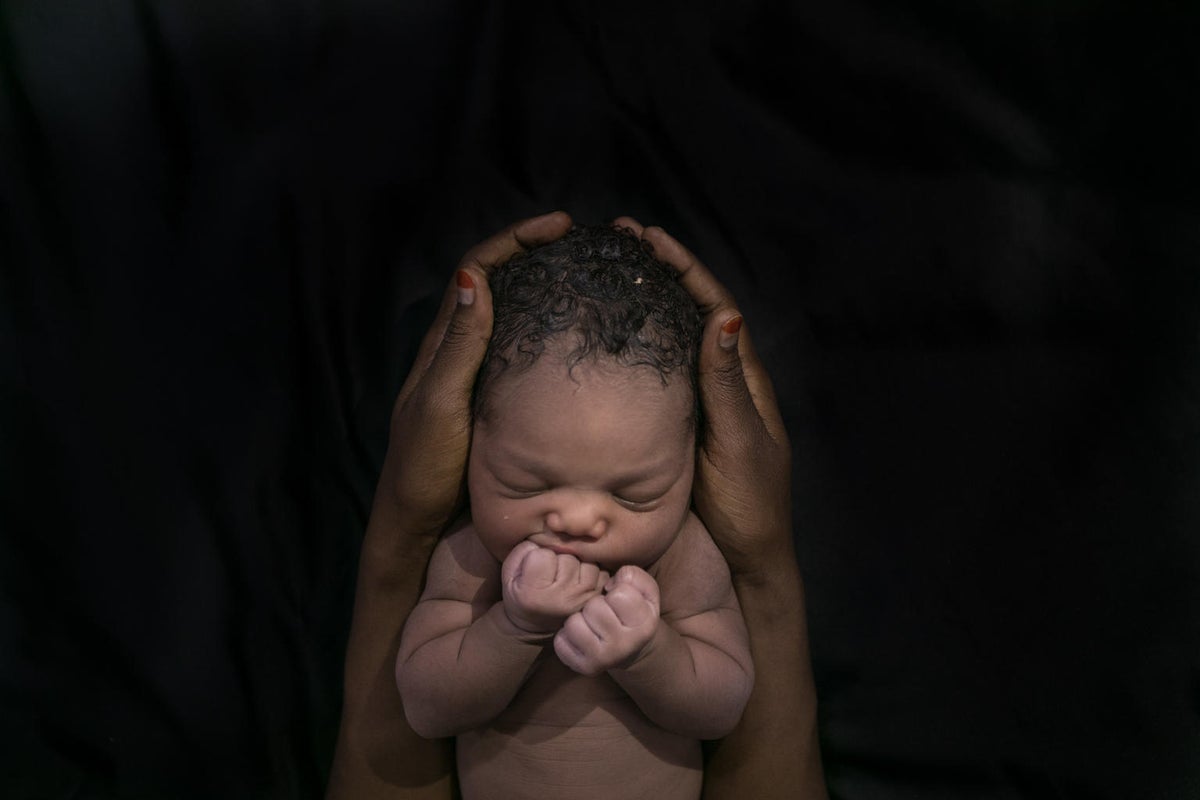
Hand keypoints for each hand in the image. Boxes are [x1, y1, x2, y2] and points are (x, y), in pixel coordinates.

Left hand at [383, 212, 574, 541]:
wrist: (414, 520)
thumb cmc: (425, 466)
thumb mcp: (441, 404)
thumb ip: (460, 347)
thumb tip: (478, 278)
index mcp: (443, 342)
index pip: (478, 267)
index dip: (516, 239)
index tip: (559, 225)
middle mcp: (456, 349)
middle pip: (496, 280)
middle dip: (534, 252)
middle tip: (581, 244)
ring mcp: (472, 372)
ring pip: (508, 312)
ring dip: (540, 286)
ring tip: (585, 277)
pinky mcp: (487, 397)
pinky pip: (516, 348)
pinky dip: (542, 328)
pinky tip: (573, 338)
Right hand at [501, 542, 608, 635]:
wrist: (536, 625)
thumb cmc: (521, 593)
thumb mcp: (510, 573)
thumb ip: (525, 549)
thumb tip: (550, 534)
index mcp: (535, 594)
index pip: (543, 554)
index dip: (538, 554)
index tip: (535, 567)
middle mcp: (564, 598)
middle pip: (568, 555)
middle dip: (559, 557)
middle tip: (551, 572)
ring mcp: (584, 599)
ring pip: (587, 560)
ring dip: (578, 562)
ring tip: (565, 574)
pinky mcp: (598, 599)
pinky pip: (601, 570)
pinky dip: (590, 570)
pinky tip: (578, 578)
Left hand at [553, 566, 660, 676]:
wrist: (631, 650)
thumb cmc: (635, 612)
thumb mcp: (646, 592)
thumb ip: (634, 576)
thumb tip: (609, 584)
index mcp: (644, 625)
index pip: (620, 594)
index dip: (617, 591)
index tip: (619, 599)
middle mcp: (624, 646)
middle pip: (593, 607)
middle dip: (596, 604)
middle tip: (604, 612)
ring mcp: (603, 659)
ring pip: (573, 624)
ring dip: (579, 619)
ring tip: (591, 623)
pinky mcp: (584, 668)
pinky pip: (561, 642)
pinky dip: (567, 636)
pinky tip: (581, 636)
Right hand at [610, 218, 827, 797]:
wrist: (747, 564)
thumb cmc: (747, 507)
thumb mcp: (737, 444)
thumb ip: (726, 386)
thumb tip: (722, 317)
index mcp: (744, 380)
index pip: (714, 307)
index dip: (683, 269)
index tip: (646, 238)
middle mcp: (723, 384)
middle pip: (691, 314)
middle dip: (658, 275)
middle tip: (616, 244)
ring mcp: (701, 407)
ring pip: (672, 342)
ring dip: (645, 306)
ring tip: (606, 277)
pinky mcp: (681, 430)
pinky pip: (659, 378)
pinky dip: (637, 351)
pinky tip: (606, 345)